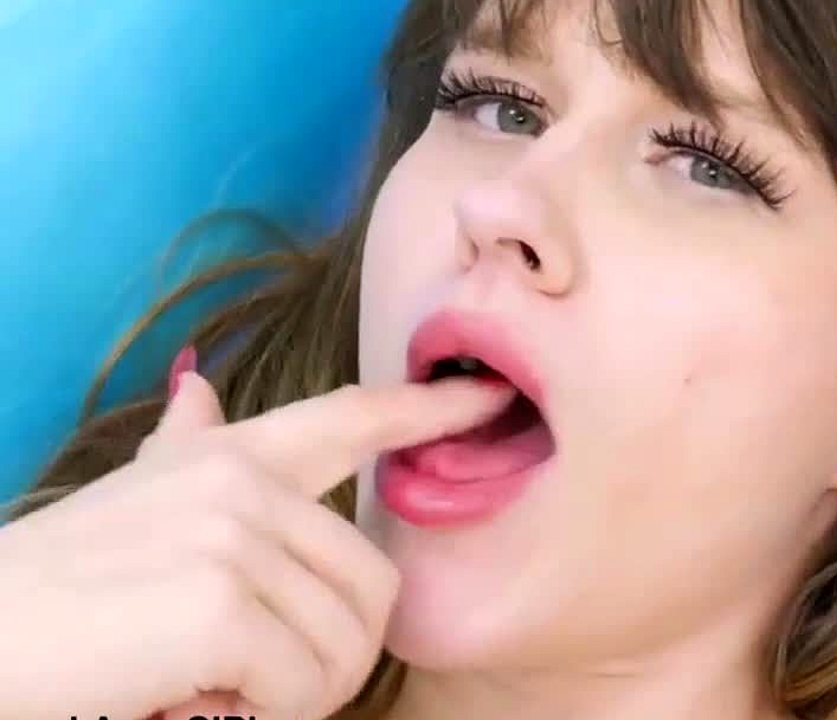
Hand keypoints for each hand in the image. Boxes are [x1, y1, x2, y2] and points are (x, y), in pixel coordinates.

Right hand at [0, 369, 513, 719]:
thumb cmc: (49, 594)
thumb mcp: (126, 505)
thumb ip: (181, 450)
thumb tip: (201, 386)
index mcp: (222, 459)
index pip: (346, 420)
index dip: (423, 412)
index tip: (484, 400)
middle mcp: (237, 482)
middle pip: (372, 583)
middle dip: (331, 655)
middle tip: (246, 684)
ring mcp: (231, 535)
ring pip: (343, 646)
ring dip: (289, 698)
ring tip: (204, 688)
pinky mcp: (219, 603)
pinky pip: (301, 687)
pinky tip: (187, 703)